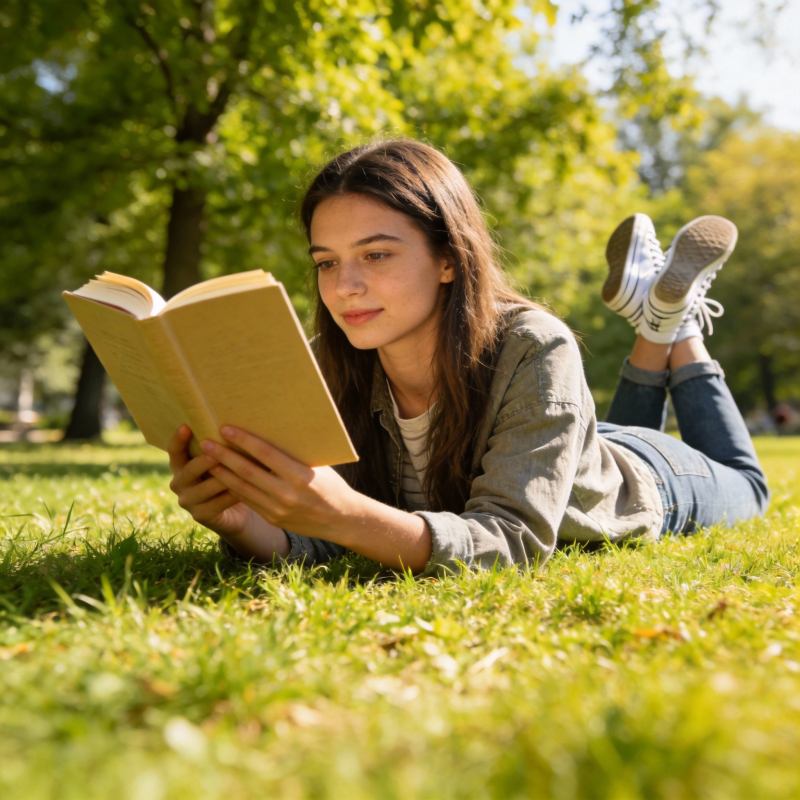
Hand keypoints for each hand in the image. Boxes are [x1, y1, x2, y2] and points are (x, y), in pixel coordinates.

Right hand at [167, 425, 250, 537]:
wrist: (236, 510)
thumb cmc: (229, 476)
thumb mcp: (222, 461)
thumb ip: (221, 447)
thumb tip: (234, 427)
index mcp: (181, 465)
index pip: (175, 452)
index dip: (178, 440)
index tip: (186, 426)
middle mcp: (179, 483)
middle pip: (188, 471)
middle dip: (203, 462)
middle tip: (216, 454)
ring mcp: (188, 501)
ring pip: (204, 488)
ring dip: (222, 479)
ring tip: (238, 471)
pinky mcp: (200, 516)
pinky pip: (217, 504)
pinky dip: (231, 496)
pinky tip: (245, 490)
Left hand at [199, 426, 357, 538]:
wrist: (341, 519)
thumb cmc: (330, 484)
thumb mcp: (317, 466)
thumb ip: (293, 455)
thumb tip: (270, 432)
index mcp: (300, 476)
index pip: (265, 454)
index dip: (244, 441)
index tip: (226, 429)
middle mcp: (287, 493)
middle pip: (248, 471)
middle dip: (224, 456)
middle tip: (206, 442)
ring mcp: (278, 508)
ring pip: (242, 488)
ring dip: (222, 472)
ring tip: (207, 459)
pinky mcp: (272, 518)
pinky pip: (248, 500)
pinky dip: (233, 487)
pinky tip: (221, 477)